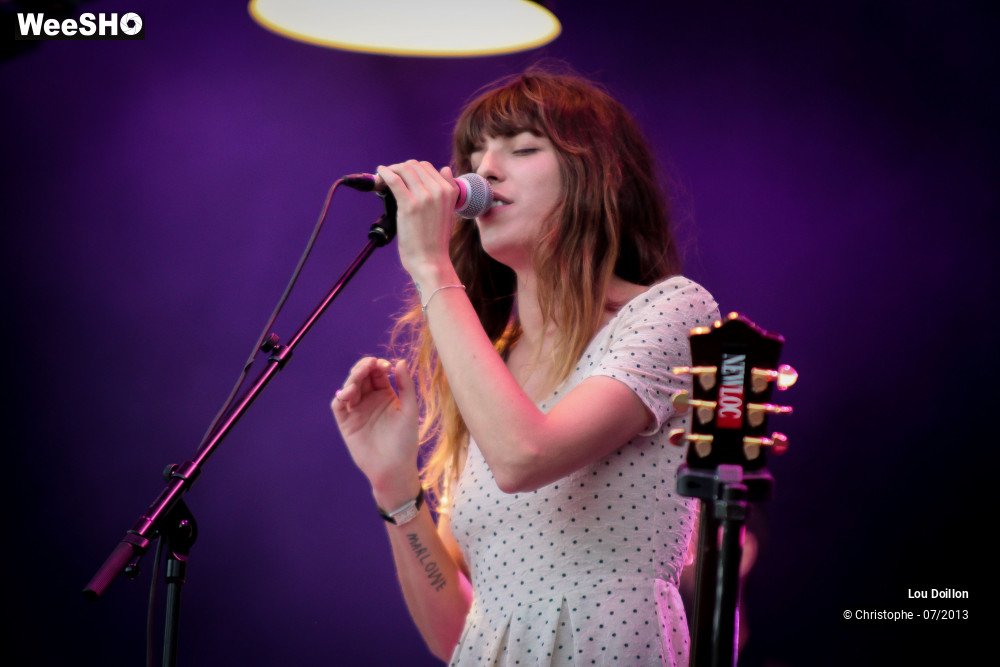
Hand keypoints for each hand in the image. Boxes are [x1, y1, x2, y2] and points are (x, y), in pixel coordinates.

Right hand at [331, 357, 420, 506]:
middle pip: (361, 376)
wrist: (394, 469)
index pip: (378, 373)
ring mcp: (357, 411)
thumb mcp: (410, 410)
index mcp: (387, 394)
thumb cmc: (406, 441)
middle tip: (369, 365)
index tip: (384, 365)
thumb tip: (399, 361)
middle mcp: (370, 400)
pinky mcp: (346, 423)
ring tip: (358, 377)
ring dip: (352, 379)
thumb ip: (405, 386)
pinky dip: (341, 396)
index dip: (378, 365)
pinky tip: (348, 393)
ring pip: (349, 387)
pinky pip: (339, 406)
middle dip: (363, 368)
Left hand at [376, 160, 459, 285]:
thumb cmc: (435, 240)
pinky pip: (394, 180)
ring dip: (390, 170)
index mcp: (450, 190)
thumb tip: (444, 169)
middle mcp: (439, 190)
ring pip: (404, 169)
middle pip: (414, 166)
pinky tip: (379, 174)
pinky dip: (384, 173)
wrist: (431, 261)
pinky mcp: (410, 204)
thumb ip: (447, 189)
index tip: (400, 176)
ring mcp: (425, 196)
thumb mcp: (448, 211)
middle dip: (399, 168)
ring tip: (382, 178)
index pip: (427, 167)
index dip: (410, 169)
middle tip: (389, 177)